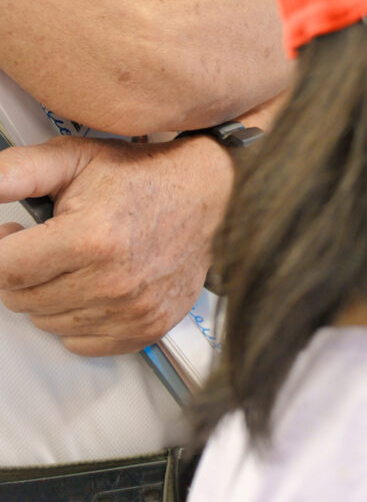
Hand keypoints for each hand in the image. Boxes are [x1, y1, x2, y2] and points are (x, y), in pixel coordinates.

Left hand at [0, 135, 227, 354]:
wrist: (210, 197)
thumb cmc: (139, 177)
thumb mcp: (72, 158)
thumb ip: (15, 171)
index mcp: (89, 239)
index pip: (5, 270)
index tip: (13, 234)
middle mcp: (113, 282)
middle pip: (22, 301)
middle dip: (21, 273)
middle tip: (44, 246)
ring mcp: (133, 310)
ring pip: (47, 323)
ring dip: (47, 297)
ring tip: (71, 265)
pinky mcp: (148, 327)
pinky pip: (81, 344)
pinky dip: (74, 321)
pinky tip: (89, 289)